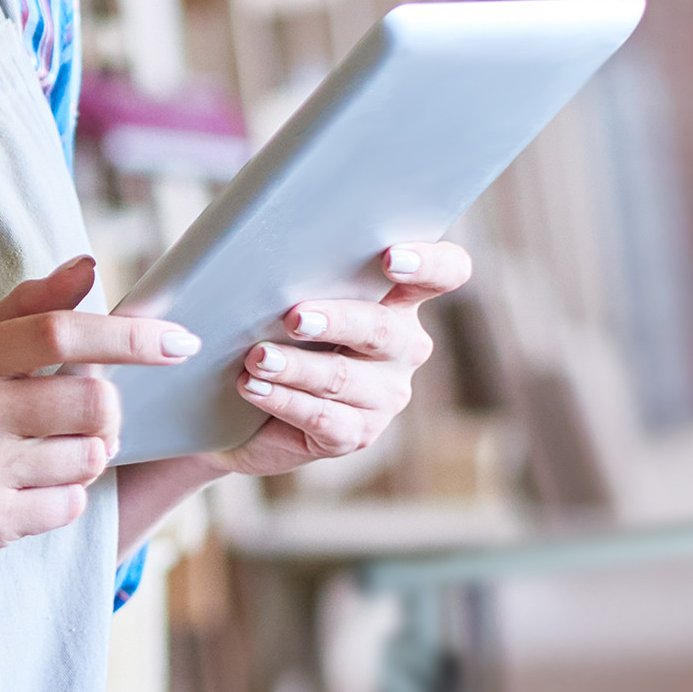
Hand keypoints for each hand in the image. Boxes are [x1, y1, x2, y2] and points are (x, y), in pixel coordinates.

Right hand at [0, 256, 198, 588]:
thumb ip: (25, 309)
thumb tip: (88, 265)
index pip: (60, 332)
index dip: (129, 335)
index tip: (178, 341)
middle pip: (93, 401)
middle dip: (109, 413)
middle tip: (91, 420)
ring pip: (89, 457)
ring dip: (86, 458)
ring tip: (48, 458)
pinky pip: (69, 504)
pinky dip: (63, 498)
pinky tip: (28, 493)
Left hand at [210, 241, 472, 479]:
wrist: (246, 408)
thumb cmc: (275, 333)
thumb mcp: (292, 299)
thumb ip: (302, 276)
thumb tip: (267, 258)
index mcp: (399, 300)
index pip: (445, 272)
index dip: (429, 264)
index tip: (391, 258)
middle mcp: (403, 347)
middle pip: (382, 329)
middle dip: (337, 321)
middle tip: (295, 317)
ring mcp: (384, 395)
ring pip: (342, 377)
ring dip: (296, 366)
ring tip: (258, 357)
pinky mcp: (356, 434)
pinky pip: (321, 417)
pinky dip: (283, 400)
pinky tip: (254, 387)